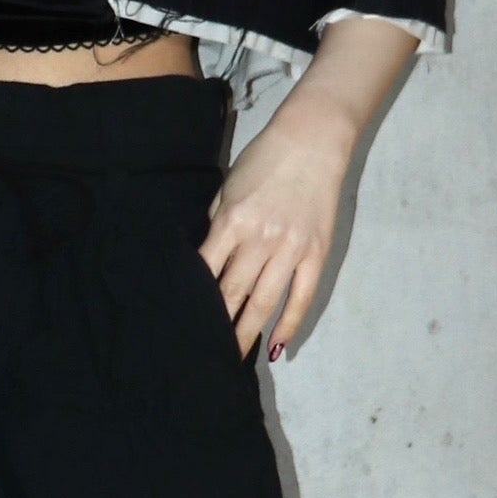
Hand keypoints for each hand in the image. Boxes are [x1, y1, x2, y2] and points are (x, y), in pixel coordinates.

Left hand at [199, 87, 356, 360]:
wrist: (313, 139)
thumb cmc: (264, 160)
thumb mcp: (228, 188)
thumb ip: (217, 224)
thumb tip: (204, 260)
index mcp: (232, 221)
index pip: (205, 271)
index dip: (192, 300)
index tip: (180, 323)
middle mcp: (260, 239)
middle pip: (232, 294)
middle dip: (216, 326)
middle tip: (202, 354)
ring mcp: (291, 249)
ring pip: (264, 302)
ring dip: (247, 332)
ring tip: (233, 358)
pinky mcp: (317, 253)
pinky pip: (302, 297)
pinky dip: (289, 324)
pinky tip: (277, 346)